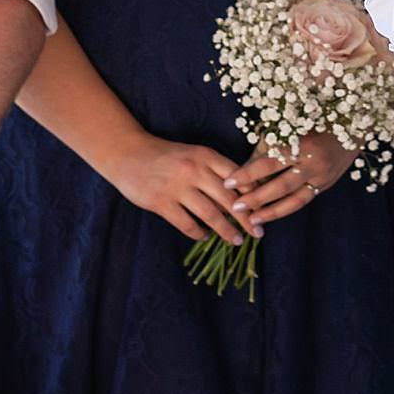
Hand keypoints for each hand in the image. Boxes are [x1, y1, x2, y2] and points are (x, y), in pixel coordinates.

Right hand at [107, 133, 250, 245]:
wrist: (128, 154)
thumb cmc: (167, 156)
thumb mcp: (194, 154)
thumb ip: (215, 170)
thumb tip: (243, 193)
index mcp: (206, 155)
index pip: (238, 177)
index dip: (254, 195)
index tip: (265, 209)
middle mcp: (194, 170)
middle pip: (229, 199)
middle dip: (247, 219)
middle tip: (259, 232)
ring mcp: (177, 187)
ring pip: (211, 215)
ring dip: (227, 231)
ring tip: (237, 240)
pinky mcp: (161, 202)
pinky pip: (187, 224)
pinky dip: (199, 233)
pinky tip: (205, 236)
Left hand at [223, 132, 355, 226]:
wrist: (358, 123)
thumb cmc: (319, 116)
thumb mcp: (293, 124)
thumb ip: (271, 144)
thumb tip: (245, 165)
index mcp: (303, 144)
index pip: (269, 162)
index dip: (248, 173)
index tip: (229, 181)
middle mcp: (314, 163)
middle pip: (281, 186)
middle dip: (257, 198)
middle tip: (235, 206)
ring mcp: (323, 177)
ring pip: (294, 200)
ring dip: (271, 212)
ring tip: (252, 219)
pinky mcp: (327, 184)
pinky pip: (304, 200)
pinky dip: (287, 208)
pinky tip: (271, 214)